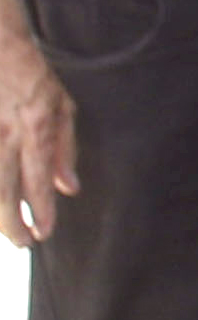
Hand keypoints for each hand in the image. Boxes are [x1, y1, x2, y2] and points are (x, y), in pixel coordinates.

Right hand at [0, 24, 76, 248]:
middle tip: (22, 243)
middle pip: (3, 189)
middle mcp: (3, 134)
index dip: (41, 210)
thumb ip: (65, 147)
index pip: (37, 180)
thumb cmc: (30, 75)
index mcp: (33, 127)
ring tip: (6, 232)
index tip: (44, 233)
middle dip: (12, 223)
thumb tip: (68, 188)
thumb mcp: (61, 105)